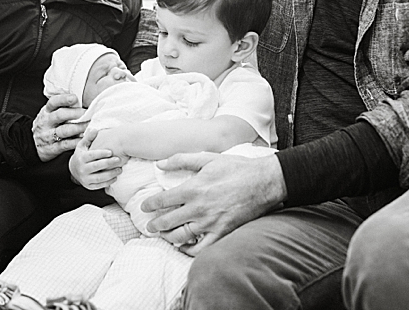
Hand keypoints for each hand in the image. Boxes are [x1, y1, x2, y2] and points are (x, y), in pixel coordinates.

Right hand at [32, 92, 86, 161]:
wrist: (32, 145)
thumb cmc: (46, 126)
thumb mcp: (48, 114)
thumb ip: (60, 106)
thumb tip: (76, 95)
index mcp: (46, 112)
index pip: (53, 102)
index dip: (63, 99)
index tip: (74, 98)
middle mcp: (46, 122)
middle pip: (60, 115)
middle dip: (75, 113)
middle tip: (87, 113)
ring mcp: (48, 136)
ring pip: (64, 130)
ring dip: (78, 127)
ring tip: (88, 125)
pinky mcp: (52, 148)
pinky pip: (65, 144)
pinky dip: (76, 141)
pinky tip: (84, 138)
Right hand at [69, 128, 121, 189]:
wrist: (73, 170)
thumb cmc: (81, 155)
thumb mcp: (82, 146)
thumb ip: (89, 138)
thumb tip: (95, 129)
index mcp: (81, 158)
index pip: (91, 155)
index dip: (101, 153)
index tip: (110, 152)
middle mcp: (82, 169)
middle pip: (96, 167)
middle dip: (108, 163)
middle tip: (118, 160)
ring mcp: (85, 179)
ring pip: (99, 178)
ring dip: (111, 174)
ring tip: (120, 169)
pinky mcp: (89, 186)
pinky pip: (100, 185)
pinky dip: (109, 182)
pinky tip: (115, 177)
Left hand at [141, 153, 285, 255]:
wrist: (264, 182)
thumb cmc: (236, 168)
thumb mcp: (207, 158)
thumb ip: (181, 160)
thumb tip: (160, 164)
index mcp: (192, 189)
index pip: (162, 201)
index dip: (149, 205)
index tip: (144, 207)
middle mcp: (198, 208)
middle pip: (167, 221)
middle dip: (154, 225)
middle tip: (149, 226)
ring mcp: (210, 223)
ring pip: (180, 236)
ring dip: (168, 237)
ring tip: (163, 235)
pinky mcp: (222, 233)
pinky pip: (201, 248)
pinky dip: (189, 250)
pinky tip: (183, 247)